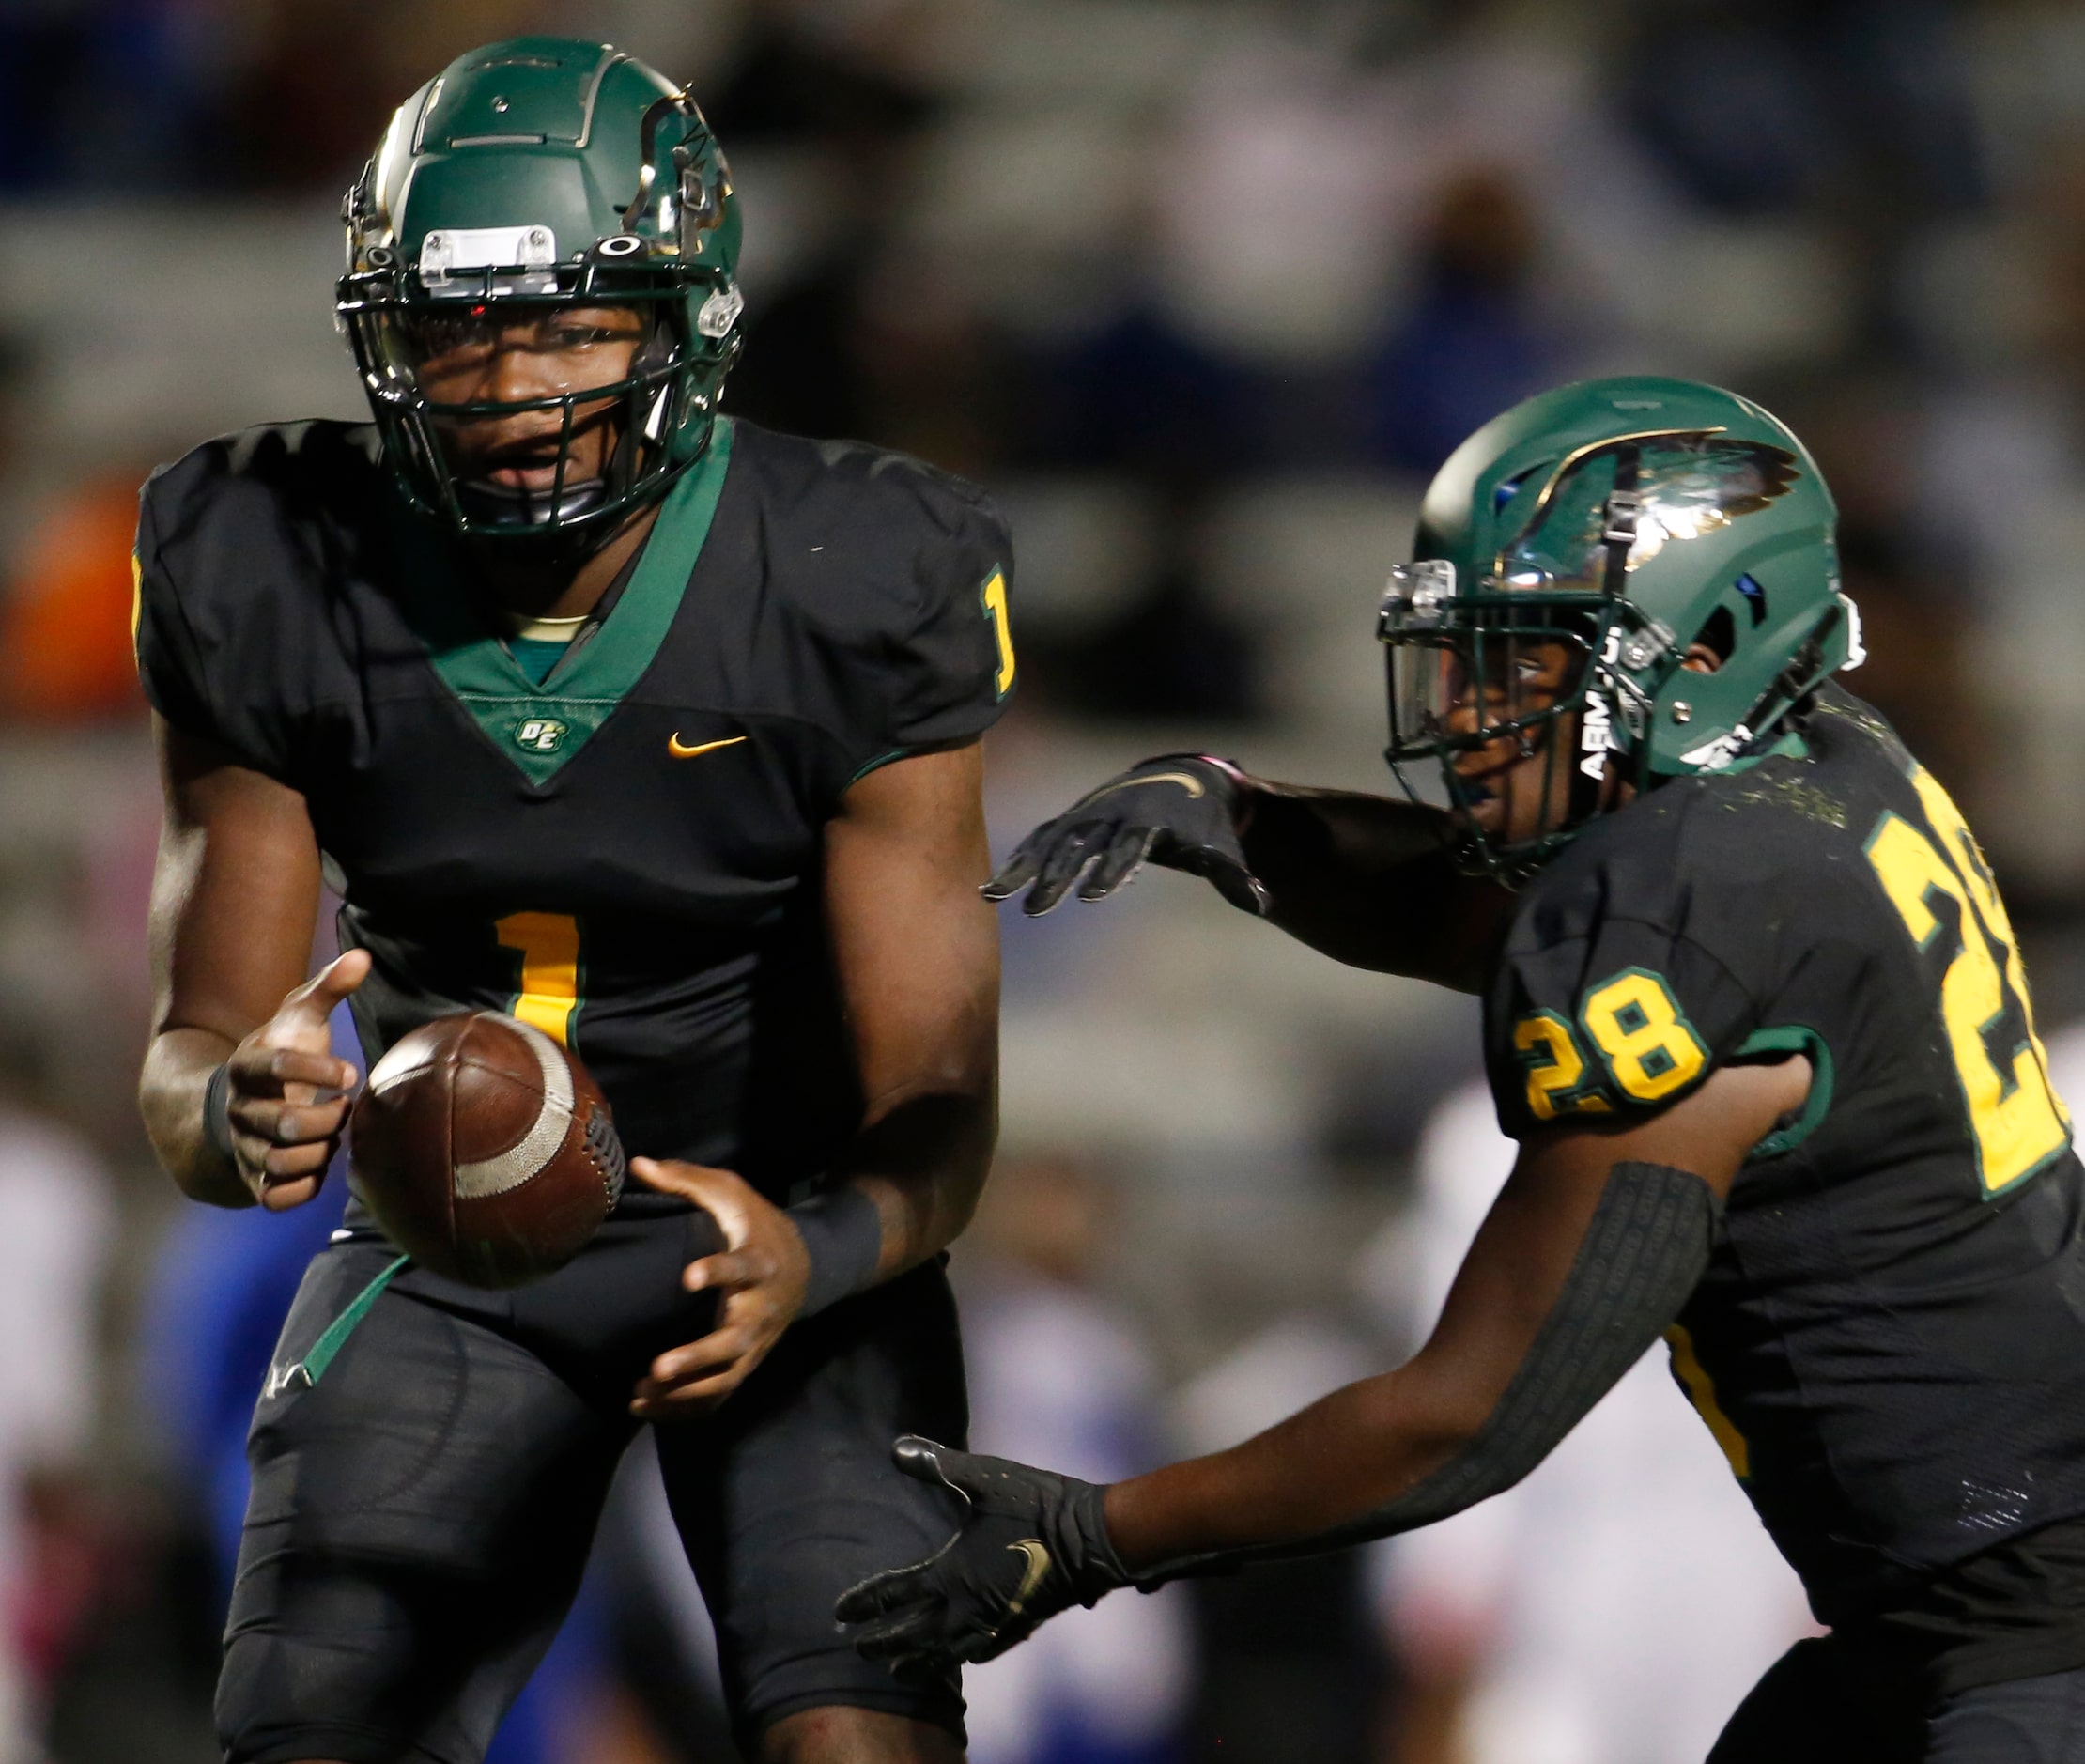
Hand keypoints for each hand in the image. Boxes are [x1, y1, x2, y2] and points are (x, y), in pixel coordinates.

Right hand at [225, 949, 368, 1210]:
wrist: (241, 1104)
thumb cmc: (284, 1053)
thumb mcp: (300, 1017)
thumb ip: (329, 988)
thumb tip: (364, 956)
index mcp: (248, 1066)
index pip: (275, 1067)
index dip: (316, 1070)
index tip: (349, 1073)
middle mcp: (240, 1111)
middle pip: (285, 1124)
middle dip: (326, 1120)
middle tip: (344, 1109)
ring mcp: (244, 1148)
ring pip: (282, 1162)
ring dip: (321, 1152)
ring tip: (334, 1135)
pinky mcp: (254, 1179)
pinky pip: (276, 1197)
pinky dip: (304, 1186)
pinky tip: (321, 1166)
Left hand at [628, 1157, 810, 1415]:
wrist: (806, 1266)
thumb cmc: (756, 1224)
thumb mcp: (731, 1192)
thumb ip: (686, 1180)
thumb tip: (637, 1164)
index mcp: (758, 1263)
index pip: (742, 1268)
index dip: (719, 1272)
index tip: (690, 1276)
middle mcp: (759, 1309)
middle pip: (734, 1342)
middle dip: (697, 1358)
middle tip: (658, 1368)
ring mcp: (755, 1343)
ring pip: (725, 1379)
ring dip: (684, 1392)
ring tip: (640, 1394)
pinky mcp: (745, 1363)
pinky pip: (719, 1396)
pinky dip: (685, 1408)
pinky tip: (645, 1407)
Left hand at [835, 1437, 1133, 1674]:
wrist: (1092, 1539)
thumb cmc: (1036, 1505)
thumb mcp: (983, 1477)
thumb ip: (937, 1464)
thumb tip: (895, 1447)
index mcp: (950, 1575)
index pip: (893, 1595)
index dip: (863, 1603)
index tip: (839, 1612)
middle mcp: (965, 1609)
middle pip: (911, 1636)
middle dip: (880, 1644)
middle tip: (857, 1649)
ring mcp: (993, 1624)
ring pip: (943, 1655)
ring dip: (916, 1661)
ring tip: (899, 1670)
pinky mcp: (1019, 1627)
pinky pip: (980, 1653)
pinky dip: (959, 1659)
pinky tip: (961, 1657)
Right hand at [981, 754, 1267, 916]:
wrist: (1179, 778)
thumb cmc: (1203, 824)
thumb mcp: (1220, 849)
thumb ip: (1235, 878)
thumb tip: (1264, 905)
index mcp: (1149, 820)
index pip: (1127, 847)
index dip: (1110, 870)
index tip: (1091, 896)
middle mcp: (1113, 815)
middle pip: (1083, 847)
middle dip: (1060, 877)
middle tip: (1039, 909)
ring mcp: (1089, 816)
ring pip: (1053, 842)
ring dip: (1026, 870)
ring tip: (998, 899)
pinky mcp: (1073, 821)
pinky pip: (1041, 841)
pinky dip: (1018, 862)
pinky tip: (991, 891)